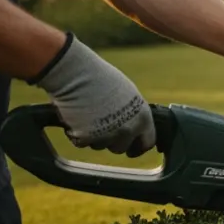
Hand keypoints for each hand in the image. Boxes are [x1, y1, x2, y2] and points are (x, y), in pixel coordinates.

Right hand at [29, 34, 155, 155]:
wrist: (76, 74)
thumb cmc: (100, 79)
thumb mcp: (129, 96)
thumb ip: (134, 114)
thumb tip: (136, 127)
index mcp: (143, 118)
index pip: (147, 143)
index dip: (138, 147)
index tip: (131, 149)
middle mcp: (128, 129)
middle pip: (120, 148)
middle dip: (111, 141)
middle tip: (102, 125)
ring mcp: (107, 135)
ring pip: (100, 146)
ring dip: (94, 136)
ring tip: (89, 116)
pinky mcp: (86, 138)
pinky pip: (81, 143)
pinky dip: (77, 134)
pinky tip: (77, 117)